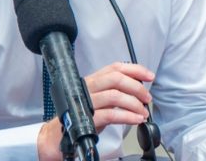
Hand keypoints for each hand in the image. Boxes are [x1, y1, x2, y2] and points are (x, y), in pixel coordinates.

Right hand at [38, 62, 154, 160]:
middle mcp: (88, 88)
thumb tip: (138, 90)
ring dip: (134, 104)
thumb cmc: (78, 118)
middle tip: (147, 98)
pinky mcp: (87, 119)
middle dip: (137, 87)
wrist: (56, 137)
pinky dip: (127, 116)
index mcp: (92, 80)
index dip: (135, 69)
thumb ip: (114, 93)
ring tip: (142, 112)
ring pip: (115, 96)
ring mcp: (86, 102)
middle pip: (116, 79)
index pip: (115, 67)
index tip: (149, 76)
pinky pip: (111, 114)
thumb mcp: (98, 101)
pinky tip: (135, 120)